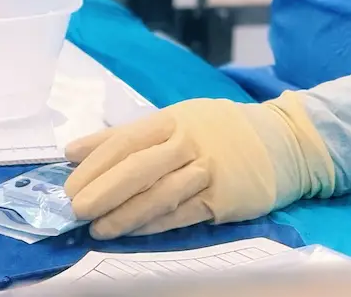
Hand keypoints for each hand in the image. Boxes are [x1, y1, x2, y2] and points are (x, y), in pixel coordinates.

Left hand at [64, 96, 334, 239]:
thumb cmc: (219, 130)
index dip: (94, 160)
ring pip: (159, 193)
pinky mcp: (225, 197)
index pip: (125, 139)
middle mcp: (189, 140)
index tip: (66, 178)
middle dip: (102, 189)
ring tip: (97, 228)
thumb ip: (128, 135)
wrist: (284, 140)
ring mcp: (209, 169)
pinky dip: (155, 223)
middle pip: (138, 166)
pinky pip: (183, 213)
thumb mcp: (177, 119)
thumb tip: (76, 151)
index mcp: (172, 118)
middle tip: (75, 207)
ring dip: (124, 213)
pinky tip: (133, 231)